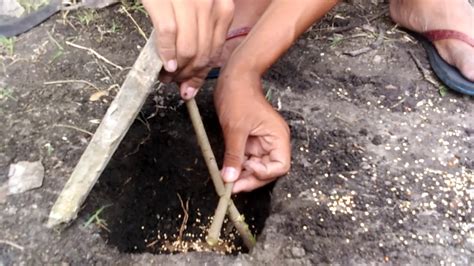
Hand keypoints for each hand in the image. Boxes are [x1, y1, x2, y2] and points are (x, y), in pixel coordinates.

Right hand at [142, 0, 234, 98]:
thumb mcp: (194, 10)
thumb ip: (198, 39)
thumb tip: (190, 82)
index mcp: (222, 7)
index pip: (215, 51)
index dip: (201, 74)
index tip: (189, 86)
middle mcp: (210, 3)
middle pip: (203, 53)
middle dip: (187, 74)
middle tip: (173, 81)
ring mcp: (190, 1)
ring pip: (188, 48)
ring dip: (176, 69)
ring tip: (165, 74)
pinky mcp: (166, 1)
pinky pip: (169, 34)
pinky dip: (165, 53)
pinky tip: (163, 63)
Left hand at [214, 68, 290, 192]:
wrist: (233, 77)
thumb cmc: (239, 96)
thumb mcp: (235, 129)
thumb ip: (234, 155)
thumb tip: (230, 179)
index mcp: (277, 137)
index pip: (280, 166)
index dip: (264, 174)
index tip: (246, 172)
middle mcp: (273, 142)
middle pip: (268, 170)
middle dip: (251, 179)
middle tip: (232, 186)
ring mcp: (262, 142)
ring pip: (256, 167)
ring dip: (242, 174)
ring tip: (226, 179)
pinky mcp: (250, 140)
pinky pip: (247, 158)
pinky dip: (237, 165)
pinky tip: (226, 170)